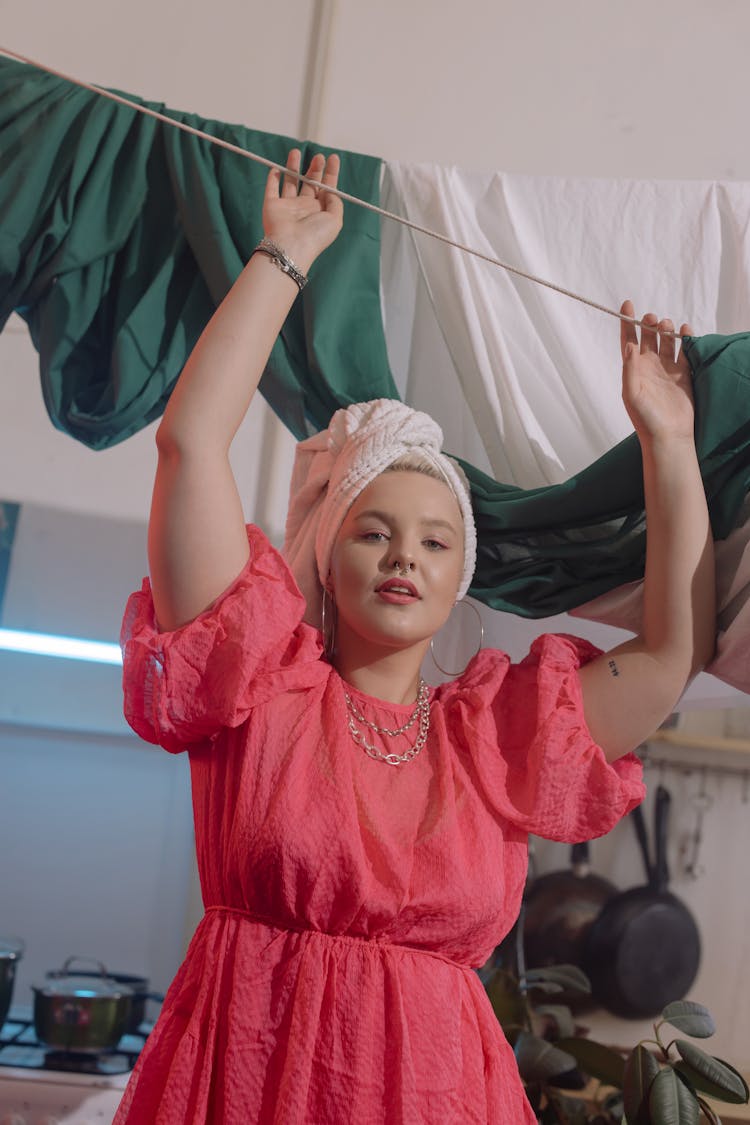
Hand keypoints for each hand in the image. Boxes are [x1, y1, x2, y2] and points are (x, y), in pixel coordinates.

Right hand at [262, 149, 342, 271]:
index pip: (326, 188)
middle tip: (319, 157)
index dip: (330, 173)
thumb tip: (331, 189)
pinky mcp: (272, 206)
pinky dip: (272, 179)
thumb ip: (335, 202)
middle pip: (310, 183)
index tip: (333, 158)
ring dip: (293, 167)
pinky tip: (275, 168)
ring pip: (290, 182)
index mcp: (320, 212)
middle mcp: (304, 208)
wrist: (291, 246)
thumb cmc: (315, 235)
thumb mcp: (335, 220)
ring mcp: (287, 207)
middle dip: (315, 169)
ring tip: (296, 151)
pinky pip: (271, 189)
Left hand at [620, 299, 694, 443]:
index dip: (627, 322)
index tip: (627, 304)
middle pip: (648, 336)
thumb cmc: (645, 419)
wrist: (668, 435)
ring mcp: (666, 368)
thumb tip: (629, 345)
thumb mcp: (631, 394)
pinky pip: (685, 350)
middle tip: (653, 319)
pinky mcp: (683, 373)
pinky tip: (686, 331)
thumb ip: (630, 369)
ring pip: (666, 340)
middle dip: (650, 323)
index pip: (628, 340)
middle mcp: (649, 366)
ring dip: (667, 328)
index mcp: (633, 369)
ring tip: (668, 325)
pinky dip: (686, 338)